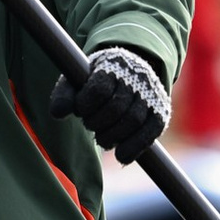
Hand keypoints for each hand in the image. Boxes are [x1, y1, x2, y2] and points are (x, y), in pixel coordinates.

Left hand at [48, 46, 169, 164]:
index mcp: (113, 64)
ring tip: (103, 139)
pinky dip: (135, 147)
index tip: (80, 110)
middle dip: (98, 123)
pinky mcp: (161, 113)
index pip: (100, 88)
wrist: (130, 72)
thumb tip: (58, 113)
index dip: (86, 105)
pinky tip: (122, 156)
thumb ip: (64, 94)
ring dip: (113, 136)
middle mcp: (137, 77)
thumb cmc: (98, 79)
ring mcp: (151, 95)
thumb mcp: (78, 79)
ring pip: (133, 120)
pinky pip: (151, 132)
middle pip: (117, 107)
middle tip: (90, 125)